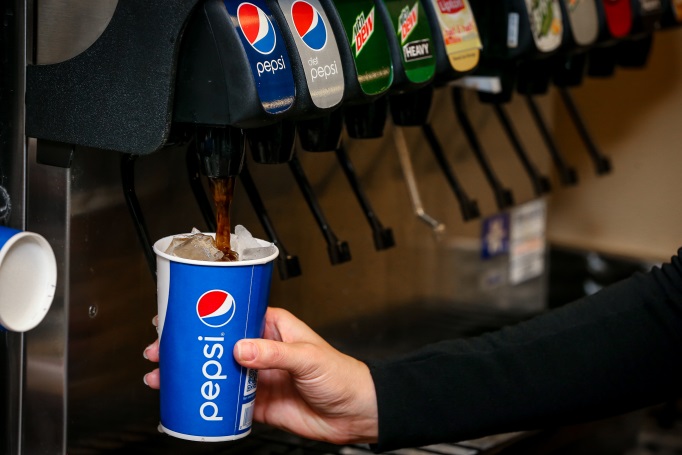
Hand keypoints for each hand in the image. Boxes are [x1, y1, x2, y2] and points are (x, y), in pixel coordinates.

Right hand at [143, 308, 377, 444]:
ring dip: (191, 373)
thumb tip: (240, 350)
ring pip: (216, 371)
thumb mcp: (308, 357)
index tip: (180, 316)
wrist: (356, 413)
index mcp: (274, 327)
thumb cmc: (342, 375)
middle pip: (216, 344)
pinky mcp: (258, 403)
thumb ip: (274, 354)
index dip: (205, 315)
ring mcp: (258, 376)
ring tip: (163, 377)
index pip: (233, 315)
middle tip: (160, 350)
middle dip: (187, 346)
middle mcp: (262, 349)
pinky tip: (189, 400)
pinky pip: (226, 400)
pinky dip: (207, 400)